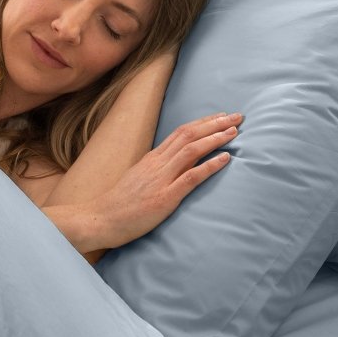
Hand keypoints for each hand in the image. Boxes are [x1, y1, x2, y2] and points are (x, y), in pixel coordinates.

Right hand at [83, 111, 240, 251]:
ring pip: (192, 150)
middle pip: (190, 135)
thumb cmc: (118, 204)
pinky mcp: (165, 197)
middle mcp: (157, 163)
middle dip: (215, 124)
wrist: (100, 219)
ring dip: (216, 139)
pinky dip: (210, 165)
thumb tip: (170, 166)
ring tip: (235, 133)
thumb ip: (154, 171)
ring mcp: (161, 179)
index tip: (221, 117)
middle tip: (237, 117)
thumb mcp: (137, 179)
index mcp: (152, 158)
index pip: (181, 132)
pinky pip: (191, 177)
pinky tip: (225, 159)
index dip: (203, 123)